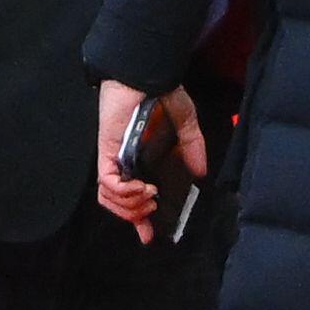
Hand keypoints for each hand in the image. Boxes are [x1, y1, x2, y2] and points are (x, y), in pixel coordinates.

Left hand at [94, 80, 205, 242]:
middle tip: (152, 212)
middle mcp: (123, 163)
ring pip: (109, 197)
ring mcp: (113, 157)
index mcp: (138, 159)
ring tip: (148, 198)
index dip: (137, 220)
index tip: (149, 236)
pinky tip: (140, 188)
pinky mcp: (107, 150)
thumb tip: (201, 173)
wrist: (146, 73)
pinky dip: (124, 192)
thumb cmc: (161, 93)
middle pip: (116, 204)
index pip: (130, 197)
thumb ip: (193, 147)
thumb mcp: (185, 123)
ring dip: (129, 206)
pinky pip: (107, 182)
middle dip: (134, 217)